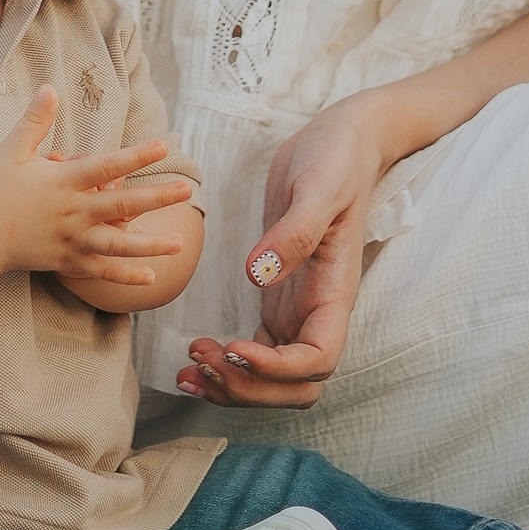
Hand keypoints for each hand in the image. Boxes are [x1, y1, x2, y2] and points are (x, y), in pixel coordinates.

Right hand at [0, 86, 199, 303]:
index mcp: (63, 182)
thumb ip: (35, 120)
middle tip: (185, 190)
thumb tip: (49, 87)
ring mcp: (72, 240)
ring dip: (150, 245)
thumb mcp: (13, 149)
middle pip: (121, 205)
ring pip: (117, 245)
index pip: (106, 166)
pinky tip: (152, 277)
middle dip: (156, 198)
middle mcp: (73, 212)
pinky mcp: (68, 261)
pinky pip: (102, 271)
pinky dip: (126, 275)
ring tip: (179, 243)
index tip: (162, 147)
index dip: (135, 156)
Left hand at [174, 90, 381, 406]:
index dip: (277, 370)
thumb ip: (294, 232)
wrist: (340, 142)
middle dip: (248, 388)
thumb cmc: (337, 160)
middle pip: (294, 387)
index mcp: (335, 294)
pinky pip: (255, 352)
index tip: (235, 349)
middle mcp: (318, 312)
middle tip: (202, 359)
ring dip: (232, 386)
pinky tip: (193, 357)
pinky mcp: (277, 298)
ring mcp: (297, 309)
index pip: (317, 360)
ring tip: (188, 367)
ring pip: (272, 379)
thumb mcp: (319, 188)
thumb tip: (257, 274)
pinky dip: (225, 366)